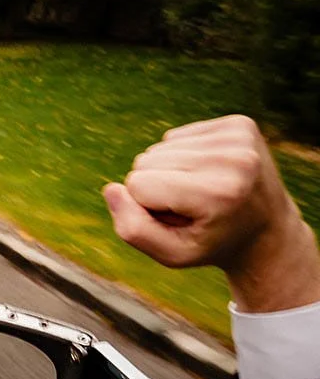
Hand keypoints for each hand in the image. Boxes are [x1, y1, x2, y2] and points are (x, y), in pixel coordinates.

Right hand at [103, 114, 319, 311]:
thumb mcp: (172, 254)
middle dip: (157, 187)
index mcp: (218, 193)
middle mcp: (233, 158)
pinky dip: (183, 156)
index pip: (138, 184)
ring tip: (200, 191)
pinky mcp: (239, 124)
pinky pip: (176, 136)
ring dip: (170, 172)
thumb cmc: (213, 243)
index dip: (147, 206)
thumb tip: (111, 188)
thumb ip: (133, 230)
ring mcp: (239, 137)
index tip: (180, 219)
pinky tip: (207, 174)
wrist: (267, 229)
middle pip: (145, 161)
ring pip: (159, 148)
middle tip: (193, 207)